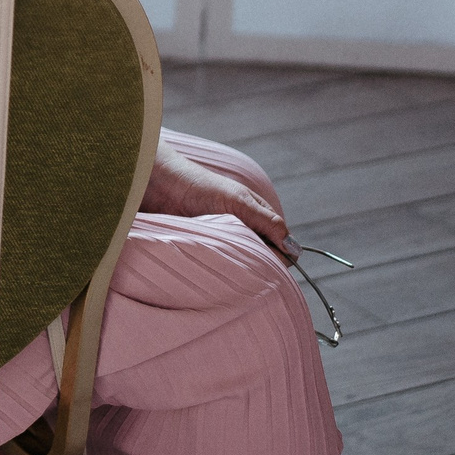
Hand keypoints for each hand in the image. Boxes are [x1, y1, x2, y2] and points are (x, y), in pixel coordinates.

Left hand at [140, 141, 297, 260]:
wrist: (160, 185)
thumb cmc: (200, 187)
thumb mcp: (239, 202)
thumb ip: (267, 223)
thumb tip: (294, 248)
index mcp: (259, 219)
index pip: (284, 250)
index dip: (280, 259)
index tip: (267, 263)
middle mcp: (246, 233)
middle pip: (265, 262)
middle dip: (260, 267)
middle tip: (243, 265)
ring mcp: (226, 243)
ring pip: (244, 268)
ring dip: (240, 270)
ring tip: (226, 263)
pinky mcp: (207, 251)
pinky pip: (222, 269)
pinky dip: (222, 270)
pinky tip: (214, 266)